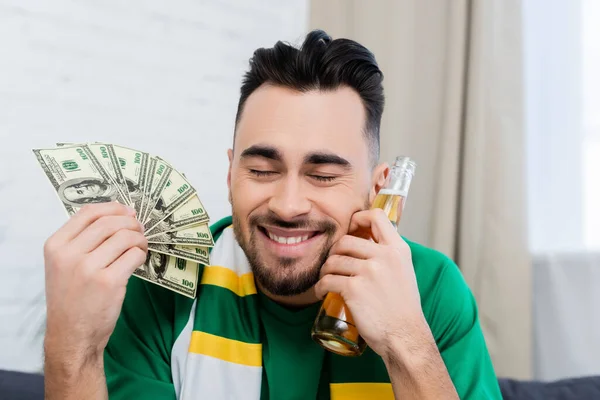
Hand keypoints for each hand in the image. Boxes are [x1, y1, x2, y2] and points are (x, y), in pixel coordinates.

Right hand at [44, 202, 147, 361]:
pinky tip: (139, 260)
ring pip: (125, 237)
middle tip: (140, 230)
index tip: (128, 212)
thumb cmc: (71, 298)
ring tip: (141, 247)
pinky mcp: (109, 282)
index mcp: (56, 246)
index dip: (114, 208)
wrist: (71, 335)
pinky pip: (134, 255)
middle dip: (131, 223)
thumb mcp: (63, 264)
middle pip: (110, 222)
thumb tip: (120, 215)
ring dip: (140, 239)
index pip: (88, 212)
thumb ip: (82, 240)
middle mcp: (70, 254)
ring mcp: (89, 268)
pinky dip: (141, 254)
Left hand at [314, 209, 430, 360]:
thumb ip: (389, 256)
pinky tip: (321, 292)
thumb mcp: (404, 272)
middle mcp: (384, 256)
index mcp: (398, 249)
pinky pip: (327, 280)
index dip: (358, 218)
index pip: (376, 216)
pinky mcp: (354, 288)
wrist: (405, 336)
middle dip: (334, 252)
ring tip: (327, 280)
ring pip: (333, 260)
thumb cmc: (402, 308)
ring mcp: (368, 271)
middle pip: (345, 240)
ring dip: (325, 270)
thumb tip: (368, 243)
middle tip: (333, 264)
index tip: (350, 229)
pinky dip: (320, 287)